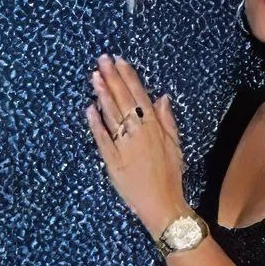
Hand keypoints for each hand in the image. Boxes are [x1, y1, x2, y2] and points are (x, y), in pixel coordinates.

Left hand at [86, 54, 188, 237]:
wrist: (163, 205)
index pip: (140, 96)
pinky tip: (89, 108)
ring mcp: (124, 146)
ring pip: (112, 115)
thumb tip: (162, 97)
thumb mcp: (175, 146)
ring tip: (94, 77)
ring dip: (103, 95)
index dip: (128, 77)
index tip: (119, 61)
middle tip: (101, 60)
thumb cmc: (170, 176)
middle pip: (123, 101)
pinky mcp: (112, 161)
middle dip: (112, 78)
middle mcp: (139, 133)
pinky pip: (102, 139)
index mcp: (155, 127)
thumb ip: (167, 121)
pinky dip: (95, 123)